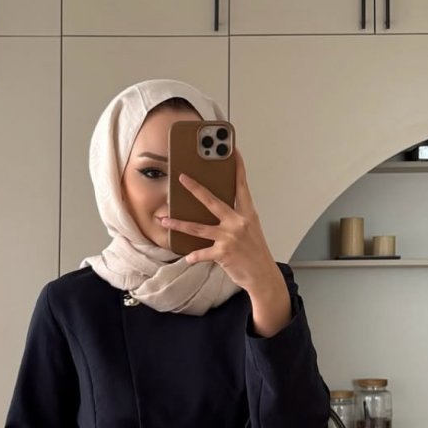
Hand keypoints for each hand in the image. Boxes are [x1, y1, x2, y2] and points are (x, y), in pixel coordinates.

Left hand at [158, 147, 279, 293]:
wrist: (263, 276)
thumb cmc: (256, 253)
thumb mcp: (251, 230)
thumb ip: (237, 218)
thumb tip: (219, 210)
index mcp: (247, 214)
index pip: (242, 186)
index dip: (238, 168)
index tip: (233, 151)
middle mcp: (238, 222)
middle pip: (213, 201)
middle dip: (195, 188)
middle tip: (182, 178)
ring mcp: (230, 238)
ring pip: (199, 227)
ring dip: (179, 223)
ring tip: (164, 219)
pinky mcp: (223, 253)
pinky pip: (202, 253)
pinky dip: (194, 256)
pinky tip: (188, 257)